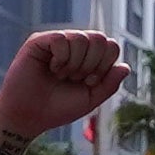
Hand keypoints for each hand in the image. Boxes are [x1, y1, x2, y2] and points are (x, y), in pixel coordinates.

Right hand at [0, 28, 129, 140]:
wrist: (29, 117)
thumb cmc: (58, 108)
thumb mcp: (90, 99)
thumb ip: (110, 85)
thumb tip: (125, 67)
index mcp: (88, 56)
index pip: (111, 46)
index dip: (105, 65)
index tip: (90, 82)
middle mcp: (73, 45)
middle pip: (99, 38)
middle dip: (92, 64)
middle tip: (75, 79)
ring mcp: (56, 41)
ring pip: (81, 38)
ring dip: (75, 63)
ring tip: (61, 75)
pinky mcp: (39, 41)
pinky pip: (61, 39)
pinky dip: (60, 58)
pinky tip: (51, 68)